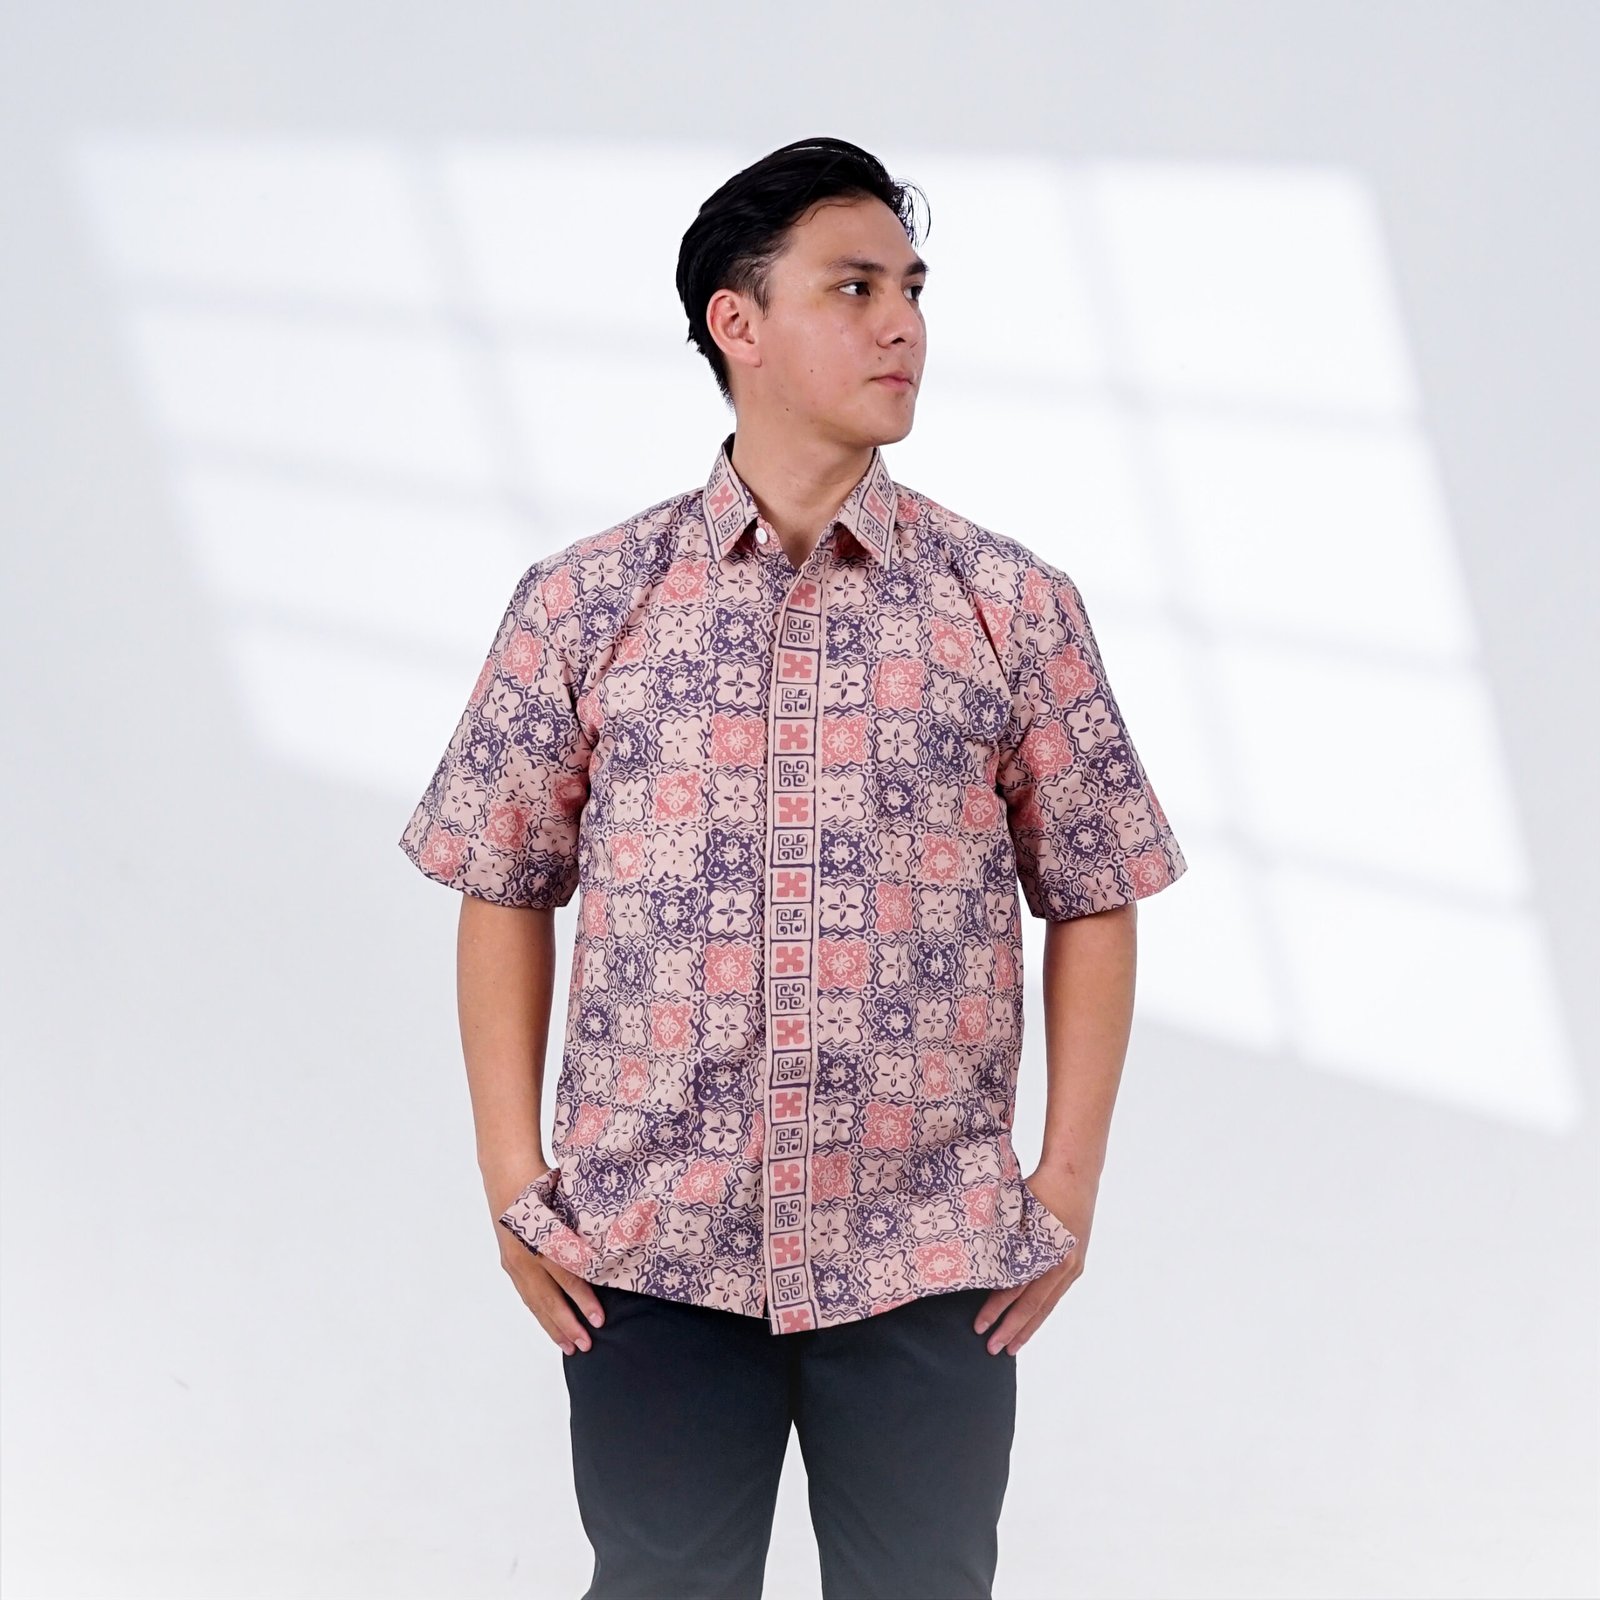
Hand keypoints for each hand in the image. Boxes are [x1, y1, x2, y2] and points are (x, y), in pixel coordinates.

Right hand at [491, 1163, 606, 1355]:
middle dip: (568, 1324)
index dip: (583, 1300)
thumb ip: (582, 1227)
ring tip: (570, 1347)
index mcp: (541, 1238)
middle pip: (548, 1297)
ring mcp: (514, 1261)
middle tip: (587, 1345)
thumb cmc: (543, 1182)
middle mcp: (525, 1254)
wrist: (507, 1173)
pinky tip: (551, 1327)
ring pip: (535, 1302)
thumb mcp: (567, 1199)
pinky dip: (540, 1313)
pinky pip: (526, 1295)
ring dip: (553, 1326)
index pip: (566, 1276)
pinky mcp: (509, 1264)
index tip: (599, 1319)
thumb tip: (611, 1249)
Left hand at [972, 1167, 1091, 1355]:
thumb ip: (1002, 1238)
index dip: (996, 1309)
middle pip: (1032, 1305)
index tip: (979, 1325)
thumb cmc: (1039, 1187)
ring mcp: (1072, 1266)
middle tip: (991, 1349)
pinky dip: (1041, 1312)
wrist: (1075, 1175)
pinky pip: (1055, 1295)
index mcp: (1046, 1251)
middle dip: (1010, 1329)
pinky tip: (1031, 1323)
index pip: (1015, 1289)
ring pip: (1046, 1305)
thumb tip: (977, 1264)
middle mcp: (1062, 1263)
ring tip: (1011, 1347)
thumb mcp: (1016, 1210)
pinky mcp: (1075, 1264)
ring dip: (1027, 1327)